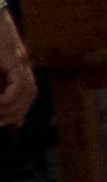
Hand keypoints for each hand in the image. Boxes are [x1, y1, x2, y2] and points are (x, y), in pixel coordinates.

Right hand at [0, 5, 28, 130]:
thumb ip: (0, 84)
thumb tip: (14, 112)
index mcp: (16, 67)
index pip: (26, 96)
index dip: (17, 114)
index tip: (5, 123)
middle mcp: (22, 65)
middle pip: (28, 97)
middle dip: (13, 114)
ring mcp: (19, 61)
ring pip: (24, 94)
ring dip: (8, 109)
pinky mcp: (14, 58)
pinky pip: (17, 87)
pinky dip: (7, 99)